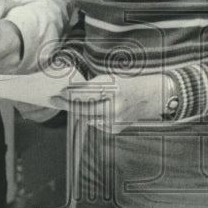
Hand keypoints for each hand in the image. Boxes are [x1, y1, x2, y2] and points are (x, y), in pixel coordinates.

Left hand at [55, 73, 170, 132]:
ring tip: (69, 102)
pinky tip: (93, 110)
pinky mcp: (116, 128)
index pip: (86, 93)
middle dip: (67, 103)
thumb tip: (71, 91)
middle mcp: (115, 106)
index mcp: (114, 89)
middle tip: (54, 99)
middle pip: (84, 108)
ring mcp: (116, 120)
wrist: (152, 97)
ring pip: (88, 117)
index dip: (70, 93)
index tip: (58, 92)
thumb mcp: (112, 79)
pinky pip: (96, 124)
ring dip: (78, 110)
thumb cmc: (130, 84)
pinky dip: (92, 117)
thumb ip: (93, 86)